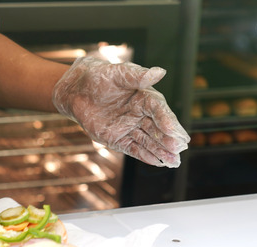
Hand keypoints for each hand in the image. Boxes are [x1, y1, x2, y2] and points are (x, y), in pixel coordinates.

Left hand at [52, 57, 189, 167]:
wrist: (76, 90)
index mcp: (144, 97)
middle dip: (169, 139)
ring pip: (148, 141)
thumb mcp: (117, 73)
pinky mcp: (118, 139)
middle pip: (157, 128)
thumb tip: (160, 72)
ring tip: (174, 162)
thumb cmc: (99, 76)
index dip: (167, 120)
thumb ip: (138, 76)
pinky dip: (145, 156)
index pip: (159, 110)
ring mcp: (129, 128)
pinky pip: (134, 149)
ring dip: (161, 151)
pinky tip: (157, 163)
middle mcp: (140, 114)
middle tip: (180, 149)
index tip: (173, 130)